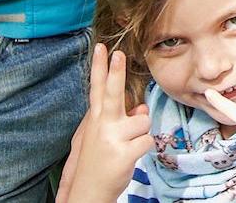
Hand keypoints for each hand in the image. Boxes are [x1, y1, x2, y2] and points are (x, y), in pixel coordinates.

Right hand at [56, 44, 152, 202]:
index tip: (102, 47)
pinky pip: (147, 140)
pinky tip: (129, 158)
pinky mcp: (123, 153)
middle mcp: (101, 126)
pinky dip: (144, 149)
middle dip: (115, 73)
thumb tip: (140, 108)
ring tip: (127, 148)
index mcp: (96, 120)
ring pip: (143, 121)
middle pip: (111, 93)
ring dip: (141, 134)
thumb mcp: (104, 138)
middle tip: (118, 54)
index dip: (99, 68)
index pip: (96, 89)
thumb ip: (120, 119)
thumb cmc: (98, 163)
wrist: (88, 192)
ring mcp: (111, 139)